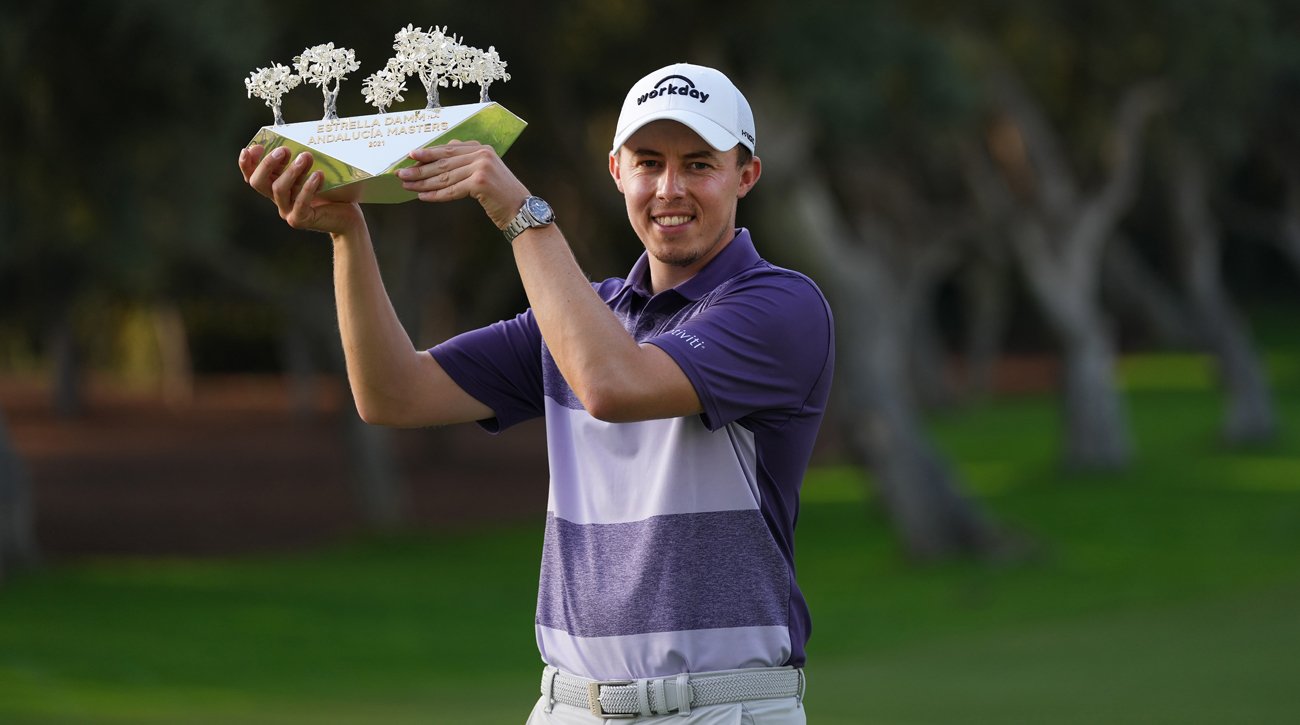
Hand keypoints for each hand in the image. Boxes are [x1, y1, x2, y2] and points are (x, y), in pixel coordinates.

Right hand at [238, 145, 363, 235]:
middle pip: (258, 182)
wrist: (347, 218)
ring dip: (291, 171)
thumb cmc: (331, 193)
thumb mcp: (313, 173)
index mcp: (275, 186)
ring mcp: (287, 211)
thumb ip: (302, 162)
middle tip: (284, 150)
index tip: (255, 147)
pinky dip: (308, 187)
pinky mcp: (300, 220)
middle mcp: (278, 199)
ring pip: (279, 190)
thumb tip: (300, 140)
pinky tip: (318, 175)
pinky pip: (300, 203)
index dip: (247, 162)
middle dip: (267, 164)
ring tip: (306, 157)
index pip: (252, 175)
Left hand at [398, 141, 529, 228]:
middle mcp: (481, 154)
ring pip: (445, 176)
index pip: (448, 149)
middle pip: (443, 162)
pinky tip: (422, 196)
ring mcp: (481, 167)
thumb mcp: (485, 171)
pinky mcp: (480, 183)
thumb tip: (443, 150)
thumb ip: (467, 160)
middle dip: (420, 169)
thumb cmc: (500, 194)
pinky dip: (436, 195)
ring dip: (423, 182)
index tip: (409, 156)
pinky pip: (451, 190)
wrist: (521, 210)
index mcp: (481, 148)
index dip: (427, 153)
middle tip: (401, 173)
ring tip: (407, 185)